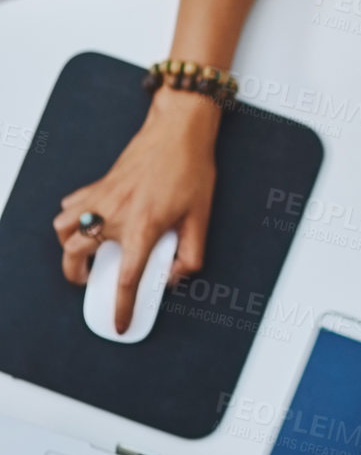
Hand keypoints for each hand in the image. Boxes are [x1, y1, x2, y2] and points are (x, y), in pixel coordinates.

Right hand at [53, 90, 220, 334]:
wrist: (178, 131)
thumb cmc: (192, 171)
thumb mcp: (202, 217)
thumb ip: (191, 255)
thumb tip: (173, 276)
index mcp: (142, 229)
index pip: (125, 280)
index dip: (121, 308)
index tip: (118, 324)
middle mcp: (113, 216)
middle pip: (74, 257)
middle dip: (76, 277)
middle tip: (89, 282)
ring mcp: (100, 198)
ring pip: (63, 229)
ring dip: (68, 246)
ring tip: (83, 253)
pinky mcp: (97, 184)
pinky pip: (71, 206)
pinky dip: (72, 218)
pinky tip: (89, 221)